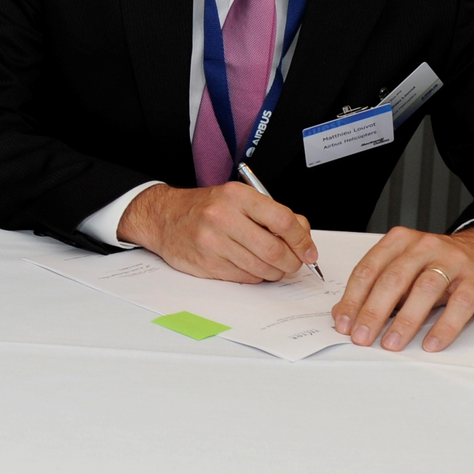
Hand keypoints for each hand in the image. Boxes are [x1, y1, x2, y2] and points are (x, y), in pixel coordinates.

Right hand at [117, 182, 317, 282]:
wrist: (164, 218)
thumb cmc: (206, 208)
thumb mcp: (238, 199)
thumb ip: (272, 215)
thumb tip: (303, 239)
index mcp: (236, 196)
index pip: (283, 220)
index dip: (302, 240)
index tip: (308, 251)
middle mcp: (223, 217)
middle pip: (274, 250)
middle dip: (291, 262)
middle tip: (293, 264)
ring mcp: (213, 242)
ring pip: (261, 268)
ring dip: (274, 272)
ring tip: (272, 266)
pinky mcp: (206, 263)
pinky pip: (245, 277)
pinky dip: (255, 276)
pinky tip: (250, 266)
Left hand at [332, 226, 473, 352]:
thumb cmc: (438, 264)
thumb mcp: (404, 269)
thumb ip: (375, 288)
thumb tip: (343, 313)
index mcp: (400, 241)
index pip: (369, 269)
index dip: (353, 298)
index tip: (344, 323)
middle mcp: (424, 246)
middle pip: (393, 279)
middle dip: (373, 311)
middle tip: (362, 337)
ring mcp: (453, 260)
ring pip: (424, 290)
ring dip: (405, 321)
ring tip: (391, 343)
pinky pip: (460, 304)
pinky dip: (444, 326)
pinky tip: (431, 343)